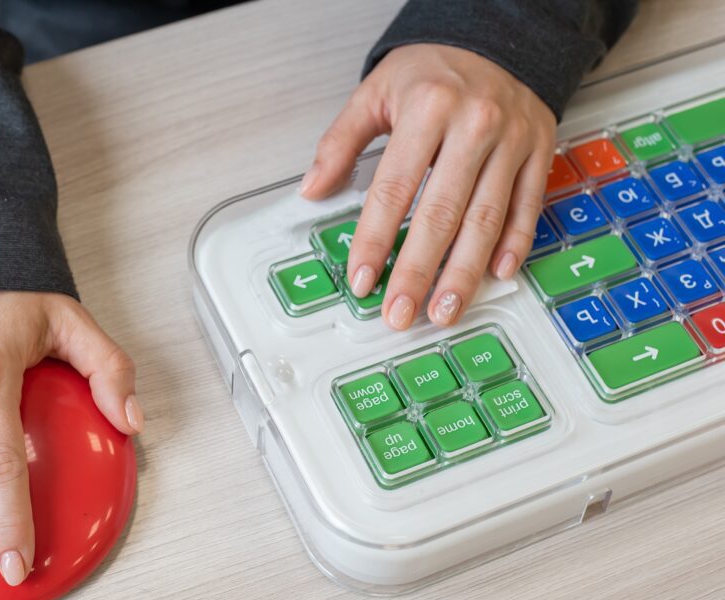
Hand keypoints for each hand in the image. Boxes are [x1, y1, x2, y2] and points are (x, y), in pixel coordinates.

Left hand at [301, 43, 556, 328]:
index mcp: (428, 108)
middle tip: (400, 312)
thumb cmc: (434, 69)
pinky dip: (514, 244)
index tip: (361, 278)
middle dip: (418, 271)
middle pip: (442, 213)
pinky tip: (496, 274)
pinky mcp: (539, 152)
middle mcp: (475, 124)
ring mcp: (512, 141)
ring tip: (444, 309)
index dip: (376, 239)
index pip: (394, 189)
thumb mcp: (376, 91)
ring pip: (487, 219)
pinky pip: (527, 207)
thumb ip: (341, 142)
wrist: (498, 35)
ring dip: (464, 273)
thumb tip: (313, 189)